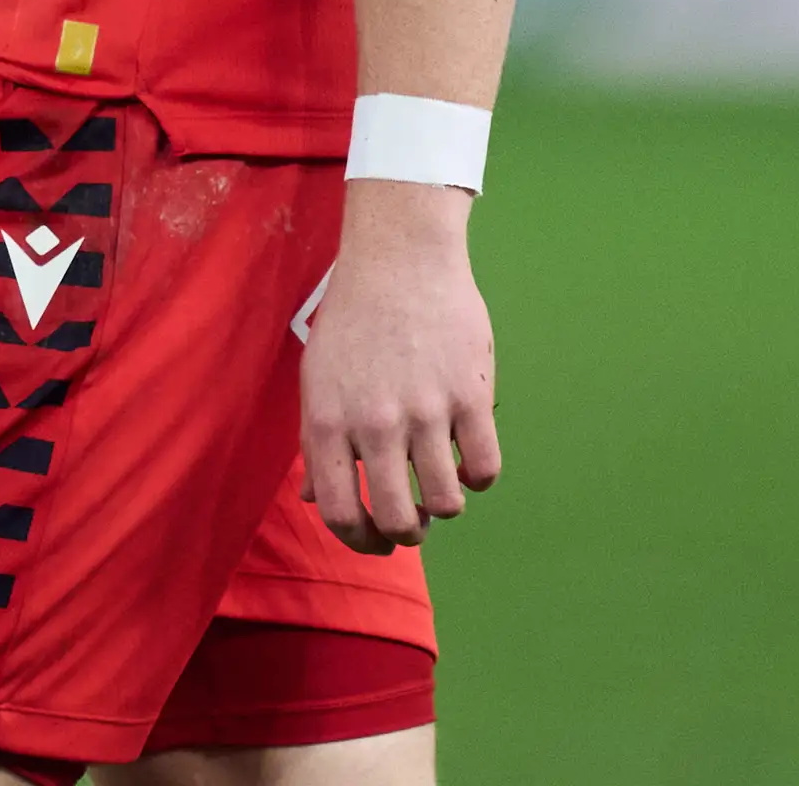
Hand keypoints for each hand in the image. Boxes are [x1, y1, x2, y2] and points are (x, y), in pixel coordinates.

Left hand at [297, 178, 500, 553]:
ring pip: (446, 503)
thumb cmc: (353, 319)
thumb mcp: (317, 379)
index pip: (339, 514)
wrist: (400, 258)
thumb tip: (313, 501)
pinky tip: (469, 459)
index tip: (377, 539)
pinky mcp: (470, 395)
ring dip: (445, 506)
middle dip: (406, 534)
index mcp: (330, 423)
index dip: (360, 541)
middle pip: (396, 520)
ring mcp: (426, 411)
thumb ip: (316, 443)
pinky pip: (485, 467)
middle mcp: (376, 424)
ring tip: (442, 485)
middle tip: (414, 523)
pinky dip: (479, 477)